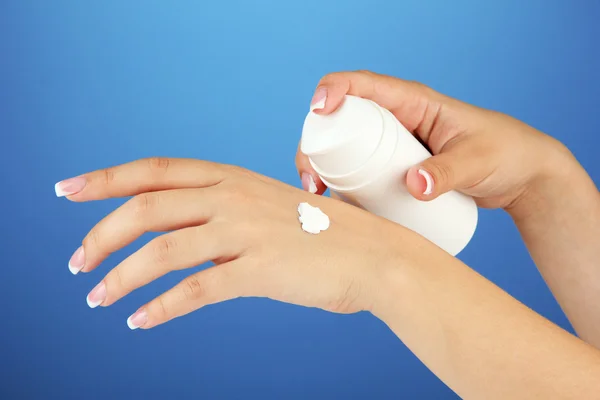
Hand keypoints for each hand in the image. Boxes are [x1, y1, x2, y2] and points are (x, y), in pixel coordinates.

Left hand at [57, 158, 415, 328]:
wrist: (376, 257)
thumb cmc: (324, 235)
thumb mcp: (268, 208)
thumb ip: (225, 216)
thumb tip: (185, 240)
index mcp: (232, 177)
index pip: (154, 170)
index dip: (106, 179)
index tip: (68, 191)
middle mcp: (233, 197)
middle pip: (146, 209)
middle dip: (101, 234)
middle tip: (76, 261)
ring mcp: (246, 232)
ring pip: (162, 251)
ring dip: (120, 276)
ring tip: (97, 297)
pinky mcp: (260, 270)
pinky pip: (195, 290)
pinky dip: (160, 308)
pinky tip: (140, 321)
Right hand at [296, 70, 574, 211]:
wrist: (520, 176)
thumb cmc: (505, 154)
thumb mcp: (477, 161)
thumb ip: (447, 173)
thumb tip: (412, 186)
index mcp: (413, 102)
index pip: (363, 85)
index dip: (333, 91)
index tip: (318, 112)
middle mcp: (396, 120)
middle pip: (341, 121)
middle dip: (316, 143)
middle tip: (313, 178)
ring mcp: (392, 146)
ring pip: (344, 148)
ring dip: (322, 166)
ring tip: (320, 194)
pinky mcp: (394, 169)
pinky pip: (359, 171)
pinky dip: (341, 184)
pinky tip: (336, 204)